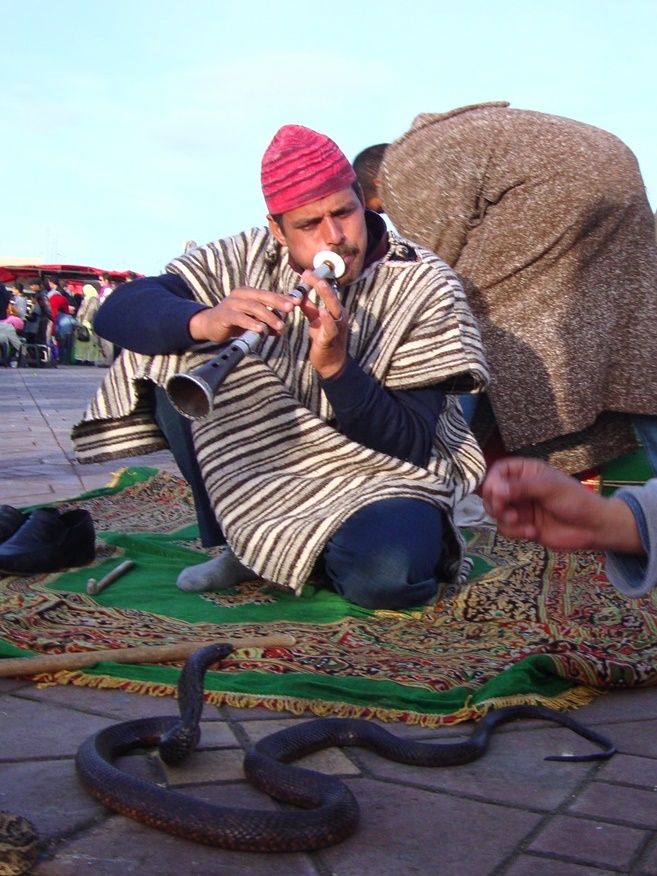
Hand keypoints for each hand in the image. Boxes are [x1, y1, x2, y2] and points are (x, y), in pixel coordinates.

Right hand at [188, 287, 296, 344]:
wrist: (210, 325)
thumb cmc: (234, 322)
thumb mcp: (253, 321)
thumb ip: (267, 324)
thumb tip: (281, 330)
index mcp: (249, 293)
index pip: (268, 294)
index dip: (283, 297)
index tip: (298, 301)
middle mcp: (241, 295)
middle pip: (262, 296)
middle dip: (277, 302)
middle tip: (290, 309)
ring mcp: (232, 304)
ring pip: (253, 307)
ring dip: (267, 316)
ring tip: (279, 325)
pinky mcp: (224, 315)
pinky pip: (240, 318)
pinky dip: (251, 323)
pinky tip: (260, 329)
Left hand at [296, 268, 347, 378]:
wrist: (331, 364)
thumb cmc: (324, 342)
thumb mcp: (316, 322)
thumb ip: (310, 308)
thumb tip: (301, 295)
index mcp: (335, 311)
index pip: (327, 292)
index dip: (317, 281)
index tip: (305, 272)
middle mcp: (339, 317)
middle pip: (331, 296)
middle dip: (321, 283)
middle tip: (310, 273)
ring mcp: (337, 328)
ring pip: (334, 309)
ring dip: (327, 296)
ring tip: (321, 284)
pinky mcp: (331, 339)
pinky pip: (331, 328)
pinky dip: (327, 320)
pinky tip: (323, 312)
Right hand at [482, 457, 643, 553]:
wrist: (592, 528)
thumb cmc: (575, 500)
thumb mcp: (549, 488)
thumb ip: (521, 487)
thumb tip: (495, 490)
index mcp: (527, 472)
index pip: (499, 471)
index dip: (492, 481)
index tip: (494, 493)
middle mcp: (520, 488)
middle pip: (492, 493)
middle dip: (496, 504)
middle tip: (505, 511)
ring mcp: (521, 508)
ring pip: (496, 513)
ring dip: (505, 519)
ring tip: (520, 522)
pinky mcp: (522, 525)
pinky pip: (505, 529)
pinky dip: (515, 532)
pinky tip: (532, 533)